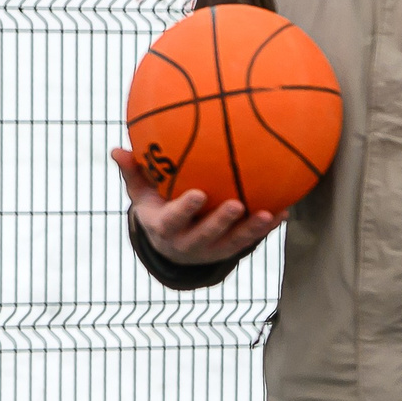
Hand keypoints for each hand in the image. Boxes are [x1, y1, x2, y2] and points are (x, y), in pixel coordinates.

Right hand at [111, 148, 282, 265]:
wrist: (172, 246)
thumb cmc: (156, 208)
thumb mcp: (141, 194)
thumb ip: (133, 173)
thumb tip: (116, 149)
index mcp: (165, 228)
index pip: (174, 220)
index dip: (186, 209)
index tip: (199, 193)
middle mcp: (187, 243)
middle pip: (206, 235)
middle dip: (222, 222)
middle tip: (237, 203)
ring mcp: (211, 250)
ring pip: (233, 243)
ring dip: (252, 230)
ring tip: (269, 213)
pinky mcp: (230, 251)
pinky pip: (250, 240)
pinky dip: (267, 229)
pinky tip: (285, 211)